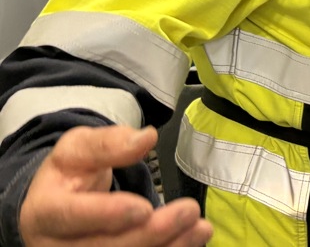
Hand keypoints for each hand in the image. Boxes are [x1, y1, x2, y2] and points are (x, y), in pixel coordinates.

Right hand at [20, 125, 212, 246]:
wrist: (55, 204)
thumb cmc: (69, 173)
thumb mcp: (79, 147)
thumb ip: (109, 143)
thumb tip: (146, 138)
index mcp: (44, 210)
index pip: (71, 216)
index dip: (107, 214)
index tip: (143, 208)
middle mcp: (55, 246)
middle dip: (150, 233)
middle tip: (189, 211)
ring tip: (200, 229)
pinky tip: (191, 241)